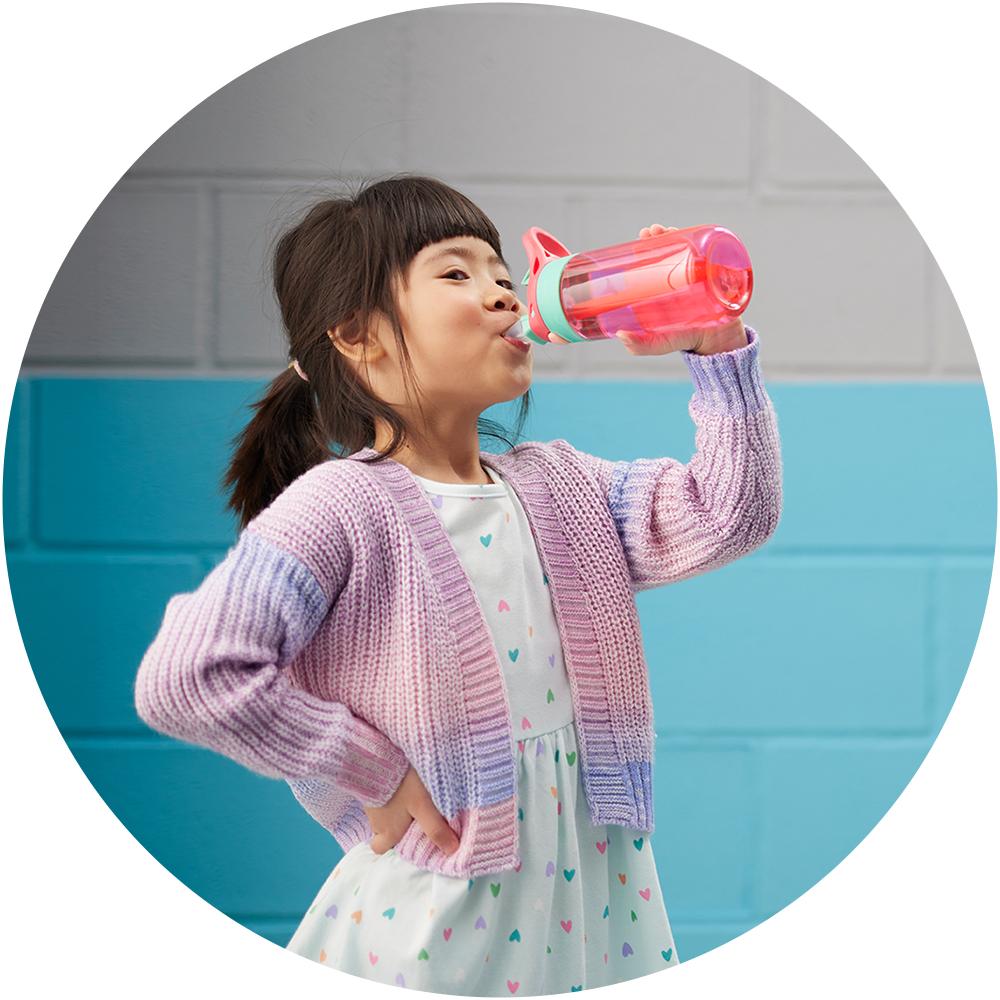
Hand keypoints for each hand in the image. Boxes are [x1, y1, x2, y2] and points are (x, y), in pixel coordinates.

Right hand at [363, 764, 459, 855]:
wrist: (378, 755)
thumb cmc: (401, 785)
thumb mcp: (423, 806)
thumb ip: (436, 828)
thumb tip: (452, 850)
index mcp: (386, 831)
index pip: (380, 848)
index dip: (392, 844)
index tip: (408, 836)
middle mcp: (374, 820)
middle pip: (381, 830)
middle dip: (394, 825)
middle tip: (412, 814)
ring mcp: (369, 801)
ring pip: (381, 811)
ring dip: (394, 805)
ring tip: (411, 792)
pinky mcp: (369, 784)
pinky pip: (379, 794)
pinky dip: (389, 790)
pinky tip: (402, 780)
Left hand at [546, 224, 740, 354]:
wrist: (719, 343)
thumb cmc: (687, 340)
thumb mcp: (661, 344)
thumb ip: (642, 345)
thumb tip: (621, 335)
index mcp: (663, 289)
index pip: (652, 263)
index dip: (645, 249)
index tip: (640, 239)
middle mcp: (679, 278)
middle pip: (669, 250)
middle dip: (660, 237)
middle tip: (653, 231)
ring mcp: (698, 275)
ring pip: (688, 249)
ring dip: (678, 234)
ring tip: (667, 230)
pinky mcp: (715, 275)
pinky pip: (710, 255)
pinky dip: (704, 241)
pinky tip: (696, 233)